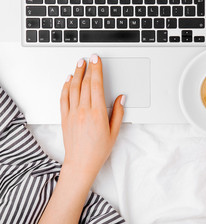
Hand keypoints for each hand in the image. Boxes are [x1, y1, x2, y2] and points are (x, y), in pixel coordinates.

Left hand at [60, 54, 124, 181]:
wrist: (81, 163)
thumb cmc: (98, 150)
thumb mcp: (114, 132)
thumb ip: (118, 113)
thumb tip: (121, 98)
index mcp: (97, 113)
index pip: (96, 85)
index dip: (96, 69)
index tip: (96, 60)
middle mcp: (83, 111)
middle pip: (85, 83)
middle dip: (87, 68)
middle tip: (89, 58)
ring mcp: (72, 113)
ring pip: (73, 88)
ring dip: (76, 74)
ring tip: (79, 64)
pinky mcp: (64, 117)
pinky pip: (63, 98)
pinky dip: (66, 86)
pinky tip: (69, 80)